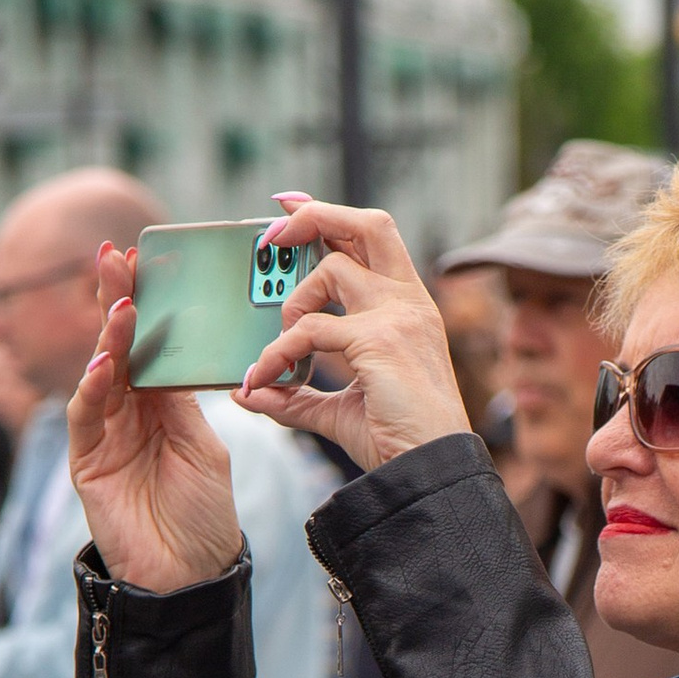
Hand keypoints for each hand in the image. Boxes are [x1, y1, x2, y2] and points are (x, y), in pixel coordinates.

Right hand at [66, 243, 248, 594]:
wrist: (191, 576)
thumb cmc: (203, 515)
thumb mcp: (203, 446)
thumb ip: (184, 403)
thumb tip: (176, 358)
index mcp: (160, 406)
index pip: (149, 345)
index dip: (145, 304)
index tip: (145, 259)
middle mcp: (127, 415)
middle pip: (117, 348)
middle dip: (115, 302)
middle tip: (114, 257)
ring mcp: (102, 437)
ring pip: (98, 375)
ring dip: (108, 340)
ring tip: (123, 306)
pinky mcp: (86, 464)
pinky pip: (83, 418)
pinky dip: (91, 390)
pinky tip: (105, 366)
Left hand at [233, 198, 474, 473]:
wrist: (430, 470)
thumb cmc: (397, 438)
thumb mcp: (339, 409)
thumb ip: (296, 395)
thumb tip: (249, 393)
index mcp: (407, 307)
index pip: (371, 238)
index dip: (328, 215)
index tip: (289, 207)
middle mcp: (407, 301)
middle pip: (365, 224)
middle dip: (313, 215)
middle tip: (272, 236)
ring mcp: (397, 316)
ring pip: (330, 270)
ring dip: (291, 303)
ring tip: (281, 345)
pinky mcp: (379, 340)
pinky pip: (309, 330)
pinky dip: (278, 352)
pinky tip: (266, 377)